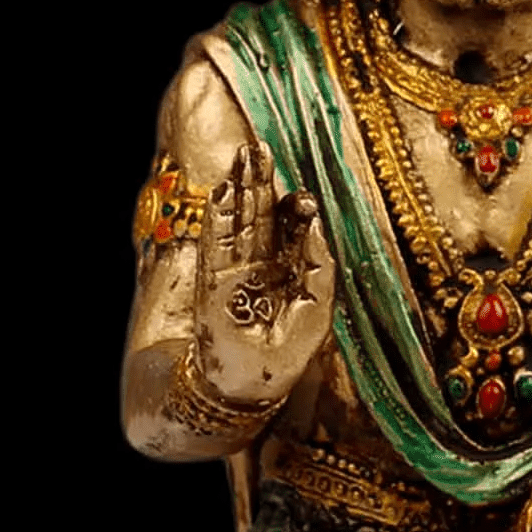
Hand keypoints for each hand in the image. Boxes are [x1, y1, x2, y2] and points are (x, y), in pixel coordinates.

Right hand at [195, 142, 334, 403]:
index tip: (300, 192)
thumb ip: (319, 263)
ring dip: (238, 189)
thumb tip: (316, 222)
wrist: (252, 384)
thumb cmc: (287, 352)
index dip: (293, 207)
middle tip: (260, 147)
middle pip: (258, 214)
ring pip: (236, 221)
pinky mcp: (212, 281)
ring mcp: (233, 270)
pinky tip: (222, 192)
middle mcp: (258, 264)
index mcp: (285, 269)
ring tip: (242, 156)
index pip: (287, 228)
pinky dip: (218, 217)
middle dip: (260, 181)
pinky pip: (215, 243)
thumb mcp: (318, 306)